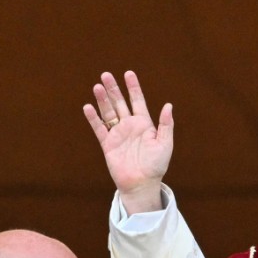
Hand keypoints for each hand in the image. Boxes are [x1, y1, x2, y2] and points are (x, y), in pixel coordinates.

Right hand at [82, 71, 173, 214]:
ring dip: (102, 100)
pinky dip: (93, 118)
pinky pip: (99, 129)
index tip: (128, 73)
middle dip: (113, 89)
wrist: (142, 184)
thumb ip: (166, 124)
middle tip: (106, 74)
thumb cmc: (156, 165)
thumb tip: (168, 105)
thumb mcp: (165, 143)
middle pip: (120, 103)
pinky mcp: (108, 144)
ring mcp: (118, 134)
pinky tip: (88, 107)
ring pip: (108, 112)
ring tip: (97, 86)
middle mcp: (130, 126)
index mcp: (144, 124)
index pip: (138, 101)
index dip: (133, 87)